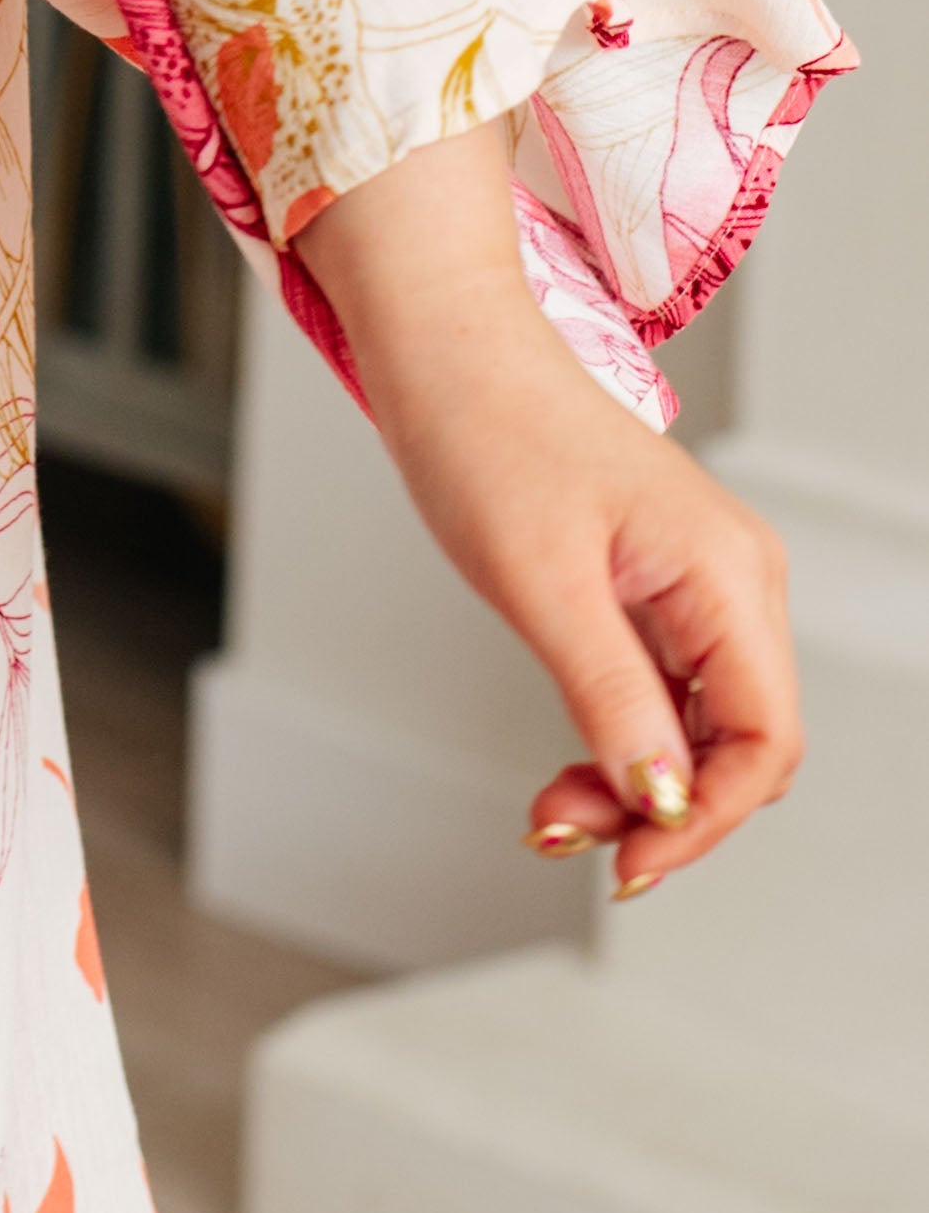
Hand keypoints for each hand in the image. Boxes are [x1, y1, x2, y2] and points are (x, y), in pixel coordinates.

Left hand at [296, 121, 797, 892]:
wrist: (445, 349)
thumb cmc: (487, 435)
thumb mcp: (541, 585)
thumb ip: (613, 698)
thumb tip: (665, 801)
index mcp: (727, 573)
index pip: (766, 741)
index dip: (706, 820)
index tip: (626, 864)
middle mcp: (734, 580)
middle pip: (743, 745)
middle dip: (664, 809)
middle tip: (562, 830)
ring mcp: (701, 583)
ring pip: (702, 728)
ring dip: (637, 783)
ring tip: (551, 806)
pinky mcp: (659, 586)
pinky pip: (667, 692)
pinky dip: (621, 740)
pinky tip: (569, 766)